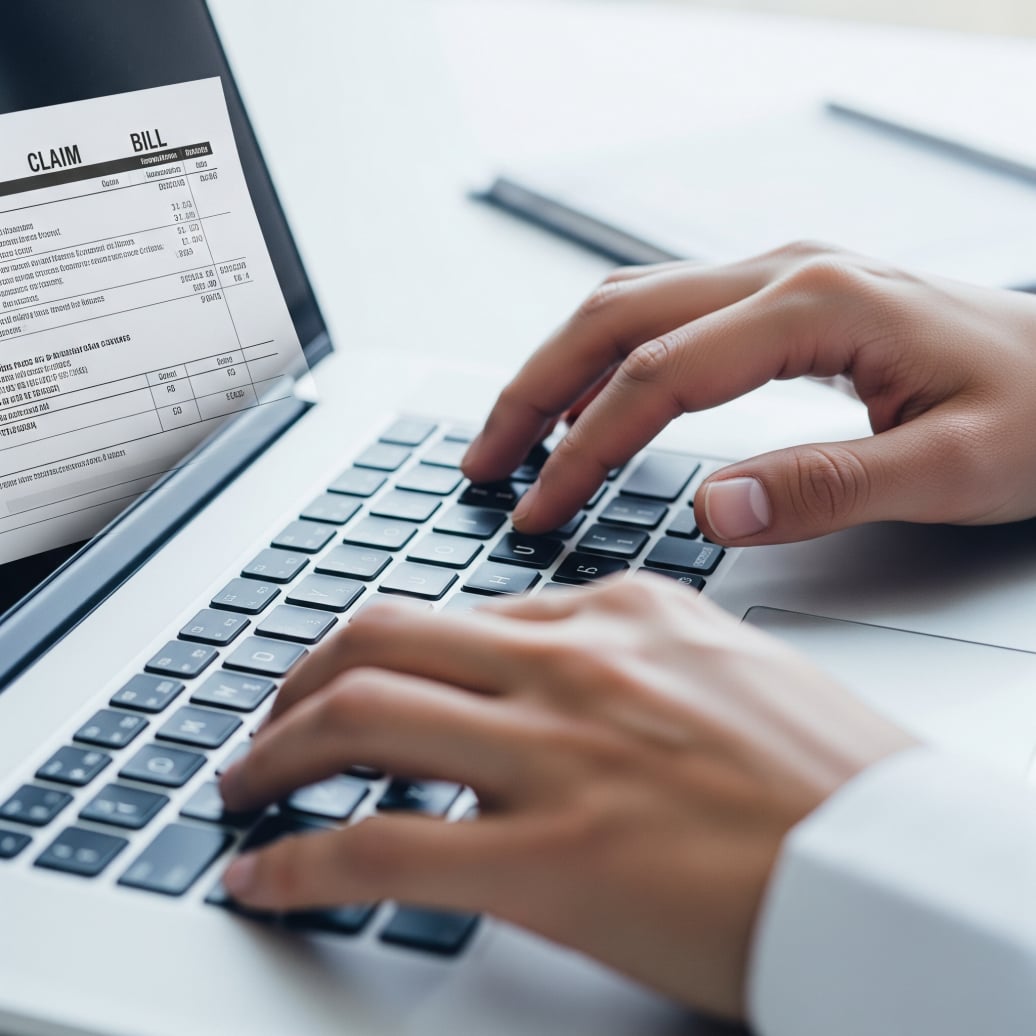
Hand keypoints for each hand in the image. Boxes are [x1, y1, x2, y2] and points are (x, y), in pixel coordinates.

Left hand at [219, 578, 912, 1016]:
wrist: (899, 864)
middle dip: (303, 676)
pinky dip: (300, 861)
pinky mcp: (550, 857)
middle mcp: (576, 663)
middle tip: (274, 715)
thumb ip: (638, 658)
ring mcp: (557, 753)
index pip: (464, 612)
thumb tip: (562, 670)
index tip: (357, 677)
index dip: (388, 651)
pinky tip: (266, 877)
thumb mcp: (729, 672)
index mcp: (624, 614)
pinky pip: (381, 844)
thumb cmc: (830, 776)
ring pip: (360, 718)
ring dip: (277, 750)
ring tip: (246, 782)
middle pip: (383, 637)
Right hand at [460, 243, 1035, 542]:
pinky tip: (590, 407)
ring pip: (631, 304)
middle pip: (616, 316)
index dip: (586, 450)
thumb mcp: (953, 469)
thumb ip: (827, 488)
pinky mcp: (783, 300)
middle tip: (484, 460)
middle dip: (534, 389)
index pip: (660, 377)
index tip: (541, 509)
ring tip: (512, 435)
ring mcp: (781, 278)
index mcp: (818, 305)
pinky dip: (607, 361)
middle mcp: (785, 273)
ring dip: (558, 367)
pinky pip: (667, 315)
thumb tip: (709, 510)